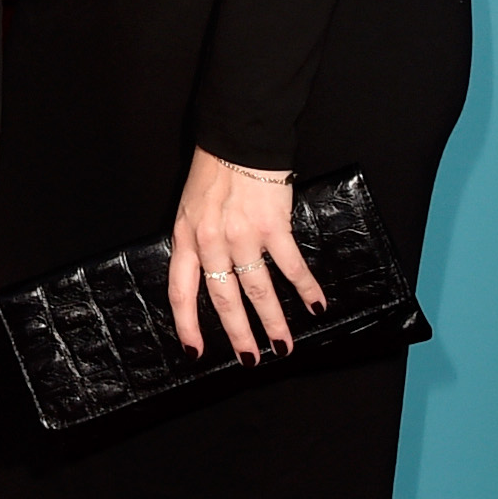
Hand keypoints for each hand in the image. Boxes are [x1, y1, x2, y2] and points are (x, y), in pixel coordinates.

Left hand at [169, 149, 325, 361]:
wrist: (238, 139)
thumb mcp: (191, 208)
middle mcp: (211, 242)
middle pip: (223, 299)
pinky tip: (316, 305)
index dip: (188, 325)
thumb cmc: (214, 170)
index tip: (195, 353)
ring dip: (273, 322)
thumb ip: (198, 242)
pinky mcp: (272, 227)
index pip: (182, 292)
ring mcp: (243, 237)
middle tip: (251, 359)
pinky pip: (291, 266)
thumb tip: (209, 273)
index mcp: (187, 238)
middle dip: (238, 334)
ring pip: (258, 290)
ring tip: (283, 345)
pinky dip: (305, 289)